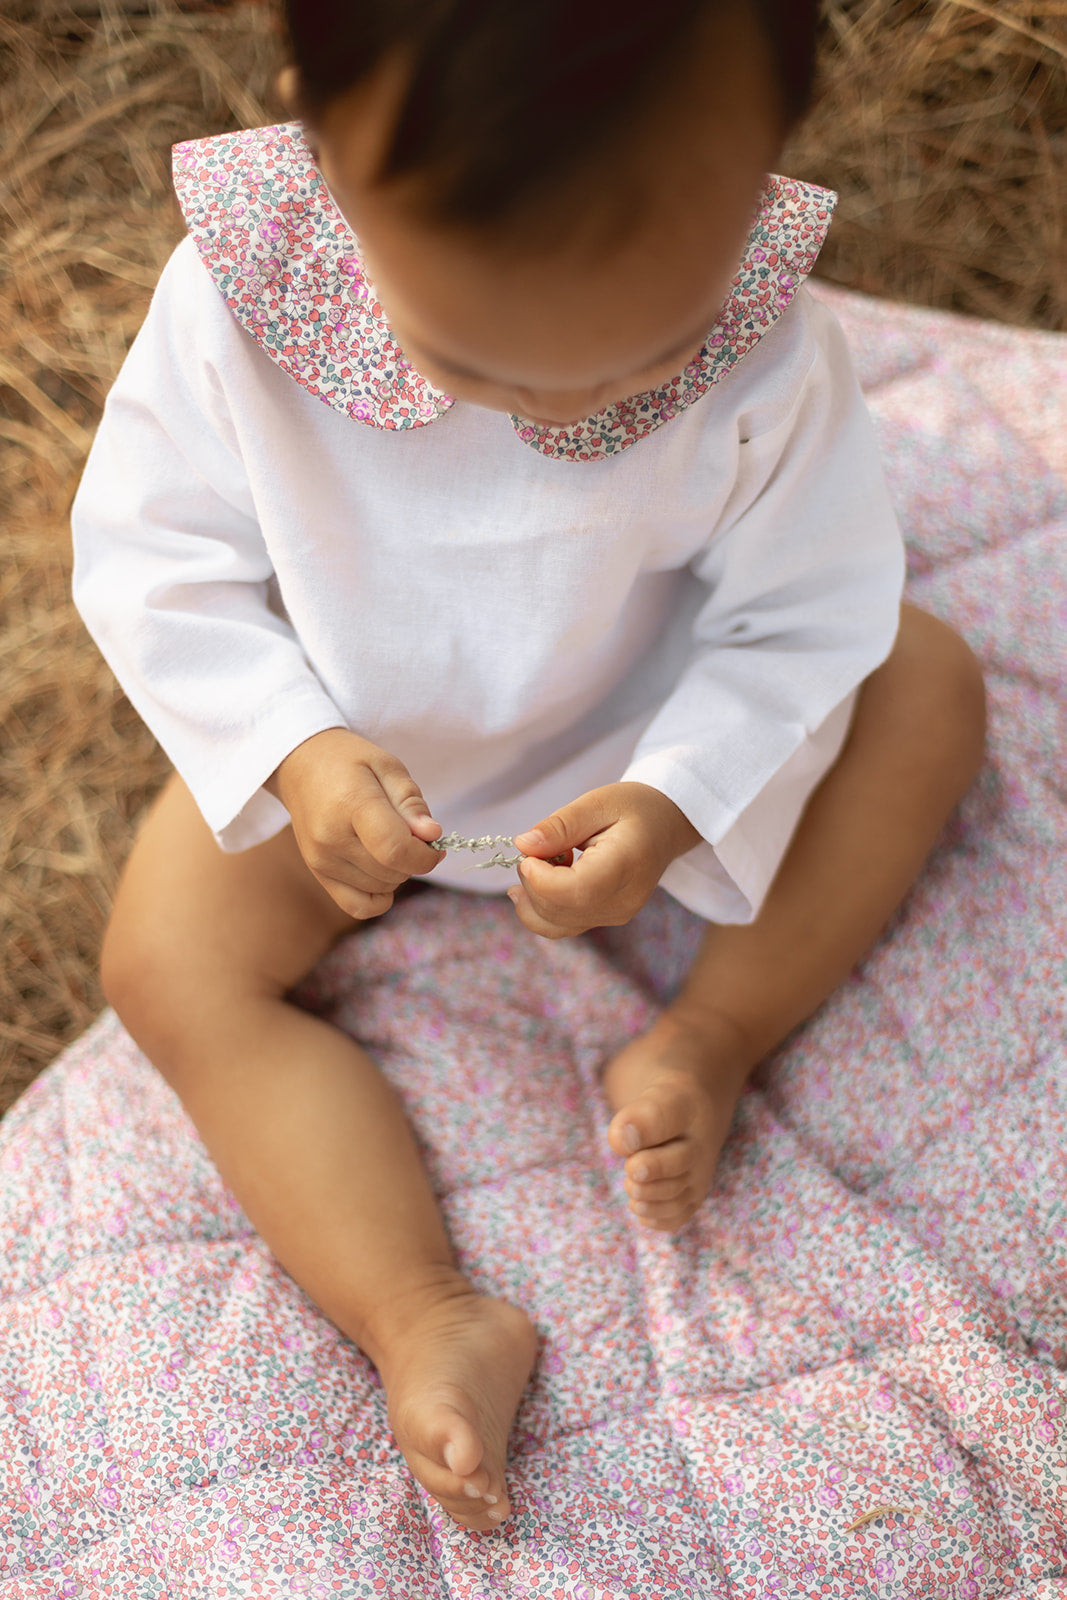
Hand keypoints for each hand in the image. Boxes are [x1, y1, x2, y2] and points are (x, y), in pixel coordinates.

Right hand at [266, 727, 442, 917]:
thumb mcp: (387, 766)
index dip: (425, 855)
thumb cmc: (349, 762)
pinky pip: (358, 906)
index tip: (435, 844)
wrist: (300, 765)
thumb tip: (432, 835)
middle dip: (414, 859)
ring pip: (381, 887)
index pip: (395, 849)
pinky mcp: (318, 873)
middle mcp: (330, 837)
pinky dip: (379, 895)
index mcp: (350, 804)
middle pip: (392, 871)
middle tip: (412, 834)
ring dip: (398, 872)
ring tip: (390, 841)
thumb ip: (411, 802)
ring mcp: (320, 859)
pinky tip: (382, 871)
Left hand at [509, 782, 700, 939]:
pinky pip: (562, 927)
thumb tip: (524, 845)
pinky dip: (539, 910)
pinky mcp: (605, 920)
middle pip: (560, 910)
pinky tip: (530, 887)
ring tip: (537, 864)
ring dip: (532, 896)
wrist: (665, 826)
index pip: (575, 891)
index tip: (530, 852)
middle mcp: (622, 901)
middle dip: (532, 882)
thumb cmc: (634, 809)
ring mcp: (615, 916)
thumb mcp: (597, 803)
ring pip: (555, 924)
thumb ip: (559, 826)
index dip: (540, 878)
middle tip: (537, 848)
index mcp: (626, 866)